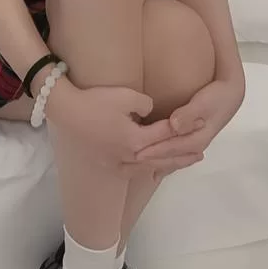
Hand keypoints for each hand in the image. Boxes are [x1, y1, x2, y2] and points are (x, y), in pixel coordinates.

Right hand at [47, 79, 204, 172]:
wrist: (66, 112)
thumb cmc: (96, 102)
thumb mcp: (125, 96)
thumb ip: (146, 104)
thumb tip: (152, 112)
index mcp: (136, 140)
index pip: (166, 134)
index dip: (185, 127)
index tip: (201, 122)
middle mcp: (130, 157)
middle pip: (162, 157)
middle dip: (183, 155)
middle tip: (201, 153)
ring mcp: (117, 164)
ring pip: (149, 168)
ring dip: (168, 166)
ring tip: (183, 163)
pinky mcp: (107, 166)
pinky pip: (134, 172)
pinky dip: (148, 172)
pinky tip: (153, 171)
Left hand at [133, 74, 245, 170]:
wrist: (231, 94)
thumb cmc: (217, 96)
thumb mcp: (204, 102)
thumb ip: (189, 114)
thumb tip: (174, 125)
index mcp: (196, 139)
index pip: (170, 148)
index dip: (153, 150)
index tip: (135, 153)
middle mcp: (194, 147)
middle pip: (169, 158)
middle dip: (149, 162)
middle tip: (127, 164)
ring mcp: (193, 146)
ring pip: (171, 161)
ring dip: (153, 166)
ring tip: (134, 171)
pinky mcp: (191, 142)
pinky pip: (175, 158)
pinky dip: (164, 165)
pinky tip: (153, 173)